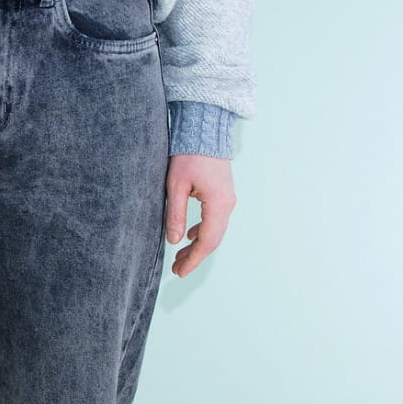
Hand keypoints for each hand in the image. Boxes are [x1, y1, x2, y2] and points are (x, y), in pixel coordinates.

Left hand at [165, 154, 235, 277]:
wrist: (205, 130)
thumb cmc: (188, 155)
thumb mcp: (175, 186)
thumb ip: (175, 214)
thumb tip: (174, 241)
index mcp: (218, 204)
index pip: (206, 241)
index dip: (193, 260)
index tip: (179, 273)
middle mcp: (227, 204)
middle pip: (213, 240)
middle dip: (195, 257)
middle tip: (176, 270)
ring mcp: (227, 199)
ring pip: (214, 231)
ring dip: (198, 246)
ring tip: (179, 257)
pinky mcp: (223, 194)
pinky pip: (215, 220)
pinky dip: (202, 232)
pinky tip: (189, 236)